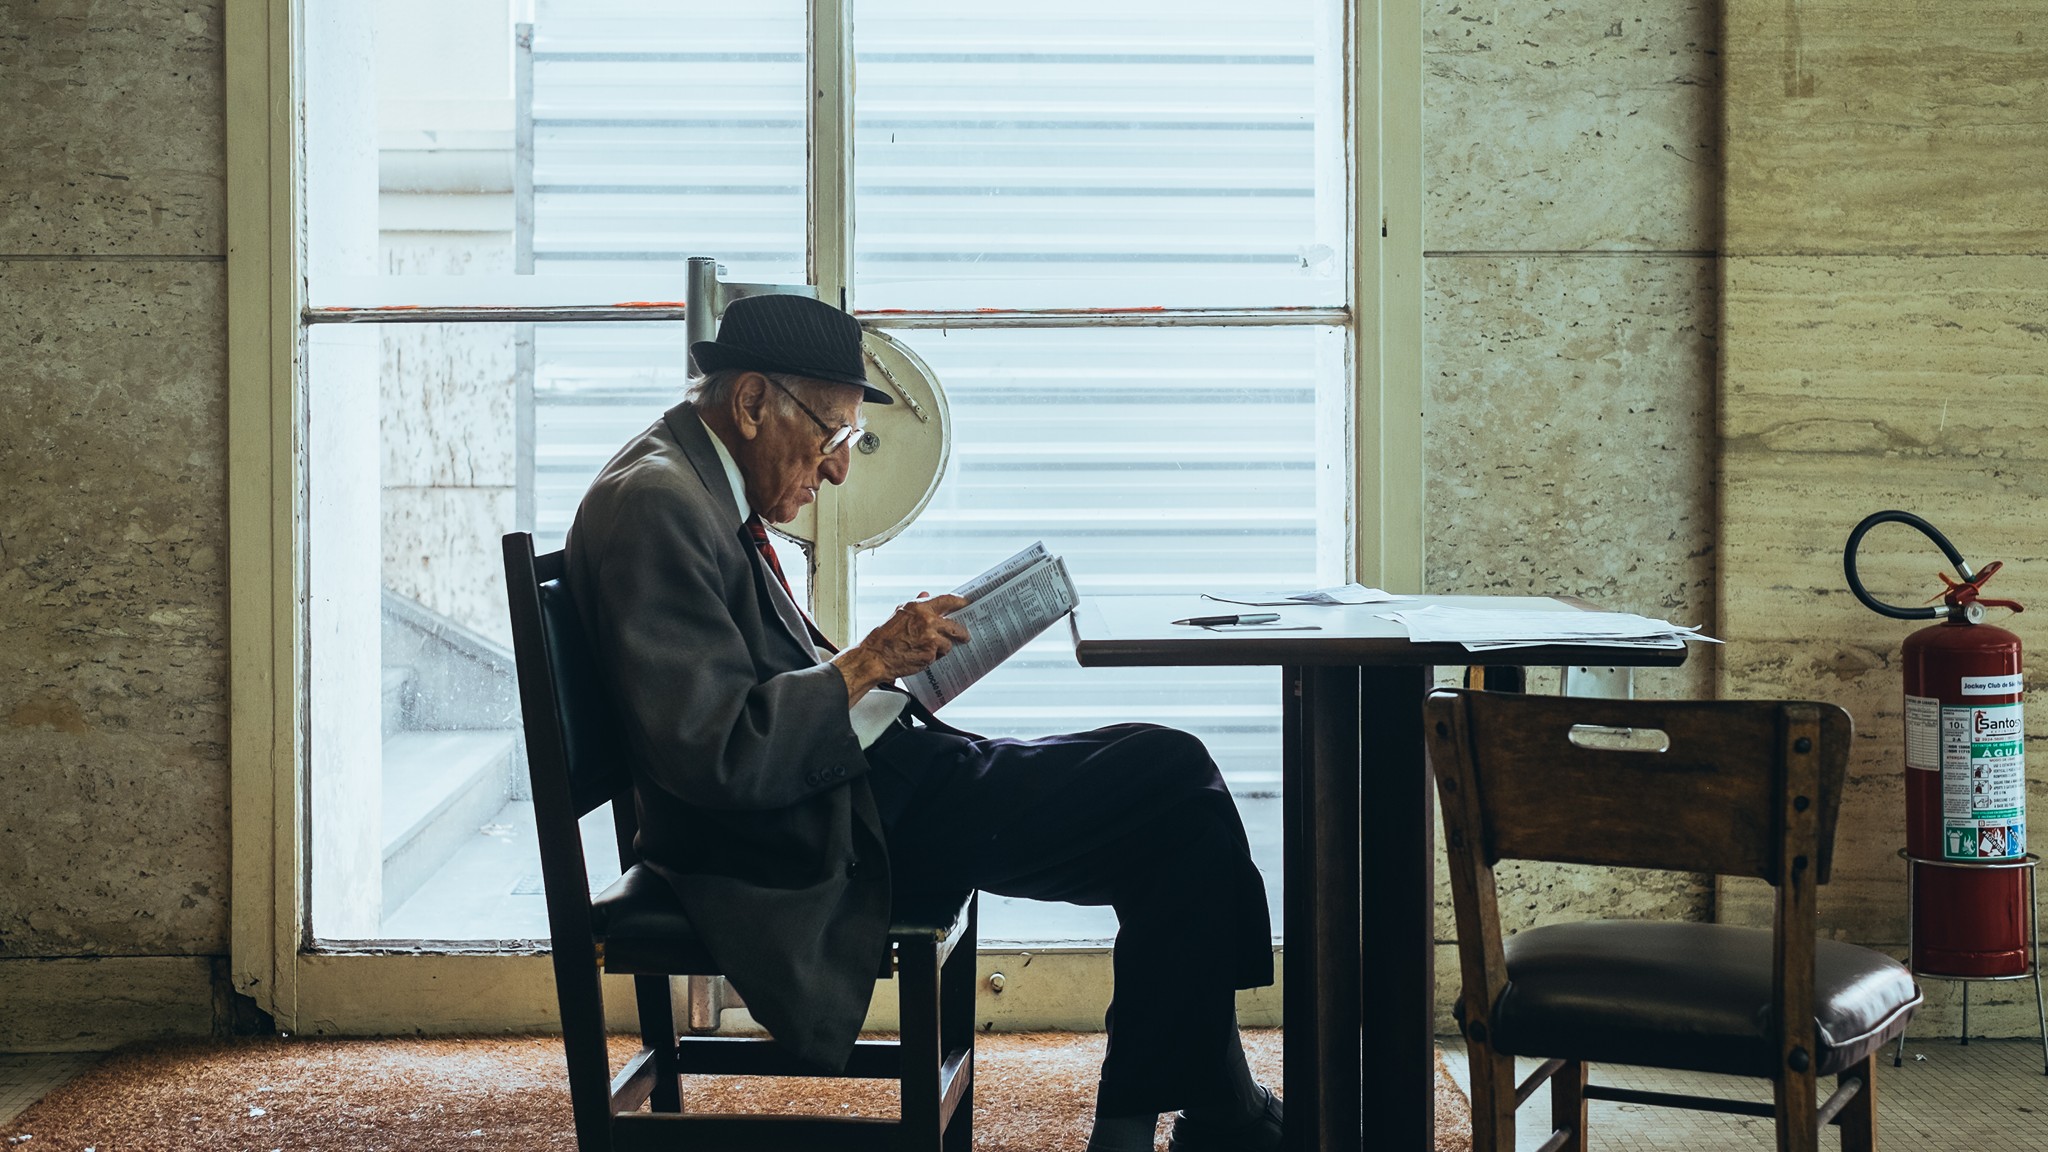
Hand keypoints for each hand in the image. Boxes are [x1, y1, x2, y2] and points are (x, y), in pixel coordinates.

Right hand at [833, 594, 970, 701]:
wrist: (876, 657)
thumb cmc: (884, 636)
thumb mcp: (900, 613)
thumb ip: (916, 604)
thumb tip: (926, 595)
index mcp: (920, 609)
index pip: (948, 600)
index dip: (961, 602)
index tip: (967, 604)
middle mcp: (927, 622)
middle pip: (955, 626)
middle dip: (962, 632)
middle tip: (964, 635)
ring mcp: (930, 639)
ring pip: (948, 643)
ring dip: (944, 647)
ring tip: (932, 649)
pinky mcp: (930, 655)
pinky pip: (939, 656)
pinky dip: (933, 657)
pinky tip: (922, 656)